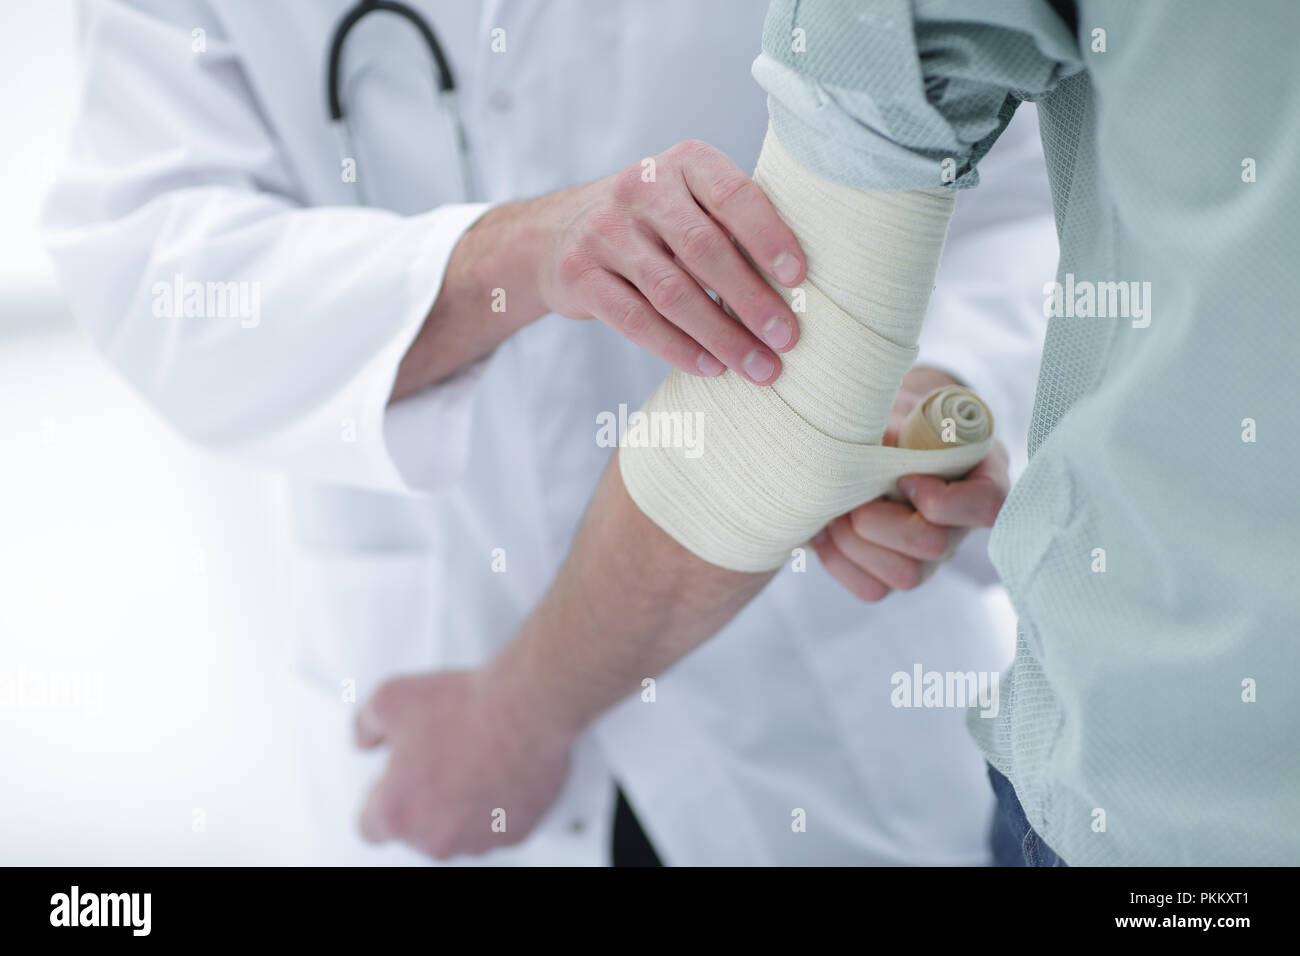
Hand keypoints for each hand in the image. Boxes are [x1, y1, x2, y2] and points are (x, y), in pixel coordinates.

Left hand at [355, 668, 573, 859]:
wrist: (527, 705)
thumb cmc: (464, 703)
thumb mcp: (389, 697)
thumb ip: (364, 727)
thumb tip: (364, 743)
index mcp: (396, 813)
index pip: (370, 829)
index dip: (381, 800)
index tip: (396, 780)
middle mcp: (436, 839)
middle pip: (418, 831)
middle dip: (426, 800)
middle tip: (442, 758)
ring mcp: (478, 841)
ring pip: (459, 832)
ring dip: (461, 806)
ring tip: (475, 759)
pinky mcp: (515, 833)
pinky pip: (497, 825)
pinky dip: (496, 804)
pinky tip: (501, 769)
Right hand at [535, 140, 805, 384]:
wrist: (562, 232)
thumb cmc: (657, 223)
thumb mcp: (693, 201)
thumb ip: (735, 227)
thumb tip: (797, 289)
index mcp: (684, 162)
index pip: (733, 195)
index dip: (768, 237)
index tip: (799, 278)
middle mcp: (640, 188)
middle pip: (704, 249)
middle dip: (751, 300)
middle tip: (787, 339)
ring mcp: (604, 232)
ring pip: (671, 292)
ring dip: (721, 336)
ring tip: (758, 367)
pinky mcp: (580, 275)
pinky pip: (636, 319)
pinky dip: (678, 348)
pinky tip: (711, 367)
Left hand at [811, 366, 1010, 601]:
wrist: (881, 434)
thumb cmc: (898, 419)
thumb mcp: (903, 410)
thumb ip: (896, 428)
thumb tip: (870, 449)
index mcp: (981, 476)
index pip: (986, 506)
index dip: (943, 500)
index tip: (905, 477)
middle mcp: (961, 524)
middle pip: (934, 546)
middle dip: (881, 521)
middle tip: (851, 494)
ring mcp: (931, 556)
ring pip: (904, 577)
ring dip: (856, 544)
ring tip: (832, 511)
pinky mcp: (896, 572)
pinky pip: (872, 589)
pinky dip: (839, 562)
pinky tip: (823, 531)